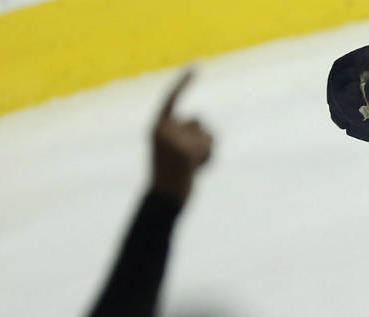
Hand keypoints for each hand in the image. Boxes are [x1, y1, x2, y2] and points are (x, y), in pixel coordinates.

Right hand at [151, 70, 211, 200]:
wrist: (165, 197)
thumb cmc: (172, 173)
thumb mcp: (175, 147)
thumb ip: (185, 130)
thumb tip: (199, 117)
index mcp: (157, 126)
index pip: (171, 98)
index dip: (184, 82)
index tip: (195, 67)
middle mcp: (163, 129)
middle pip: (198, 121)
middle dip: (203, 138)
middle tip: (190, 160)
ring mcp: (174, 139)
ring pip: (207, 134)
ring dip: (207, 149)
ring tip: (194, 165)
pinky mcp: (186, 151)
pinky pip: (210, 146)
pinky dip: (210, 157)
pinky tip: (198, 170)